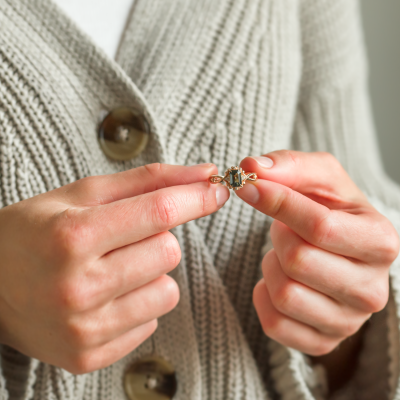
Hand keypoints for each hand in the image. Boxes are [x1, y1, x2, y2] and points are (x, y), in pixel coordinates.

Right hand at [0, 163, 228, 373]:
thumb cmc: (38, 230)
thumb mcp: (84, 194)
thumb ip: (150, 180)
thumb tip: (206, 175)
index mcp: (72, 236)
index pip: (159, 212)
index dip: (196, 197)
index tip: (217, 188)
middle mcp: (77, 287)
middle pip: (169, 252)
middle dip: (157, 238)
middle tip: (122, 238)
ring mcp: (83, 329)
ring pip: (168, 291)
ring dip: (151, 274)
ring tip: (113, 268)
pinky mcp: (88, 356)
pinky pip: (151, 323)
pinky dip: (138, 304)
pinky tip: (106, 297)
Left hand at [236, 151, 399, 354]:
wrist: (339, 254)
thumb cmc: (331, 212)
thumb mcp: (320, 179)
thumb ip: (290, 166)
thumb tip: (251, 167)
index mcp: (380, 242)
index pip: (320, 227)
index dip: (276, 202)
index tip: (248, 186)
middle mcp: (373, 290)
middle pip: (298, 260)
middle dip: (279, 237)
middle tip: (285, 229)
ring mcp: (348, 322)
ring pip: (284, 293)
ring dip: (271, 266)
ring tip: (286, 254)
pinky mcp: (322, 343)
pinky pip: (273, 322)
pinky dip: (264, 294)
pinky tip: (280, 279)